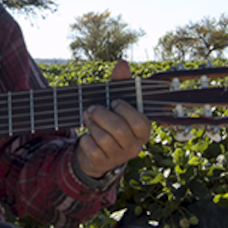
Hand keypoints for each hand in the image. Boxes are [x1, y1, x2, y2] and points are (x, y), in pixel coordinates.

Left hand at [75, 60, 151, 178]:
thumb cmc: (110, 121)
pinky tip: (86, 136)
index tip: (114, 102)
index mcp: (142, 131)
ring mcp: (119, 157)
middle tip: (91, 108)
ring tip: (87, 117)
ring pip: (104, 139)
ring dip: (91, 125)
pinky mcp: (102, 163)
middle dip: (101, 115)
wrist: (96, 151)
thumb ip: (120, 84)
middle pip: (119, 129)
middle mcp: (134, 146)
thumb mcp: (115, 103)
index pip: (140, 122)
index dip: (125, 110)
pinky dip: (85, 139)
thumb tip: (123, 63)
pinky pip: (92, 149)